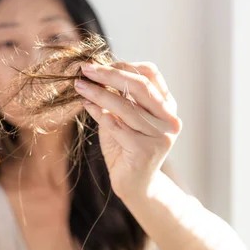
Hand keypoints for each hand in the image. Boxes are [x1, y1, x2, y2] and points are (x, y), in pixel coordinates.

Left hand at [74, 62, 181, 199]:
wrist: (134, 185)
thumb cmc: (126, 148)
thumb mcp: (123, 117)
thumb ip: (118, 97)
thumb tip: (95, 72)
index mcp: (168, 106)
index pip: (150, 74)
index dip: (123, 66)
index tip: (98, 64)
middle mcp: (170, 119)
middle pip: (139, 86)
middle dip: (109, 74)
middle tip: (85, 69)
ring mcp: (161, 135)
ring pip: (126, 106)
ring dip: (98, 92)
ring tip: (79, 86)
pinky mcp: (146, 150)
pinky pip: (117, 126)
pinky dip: (99, 112)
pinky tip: (86, 105)